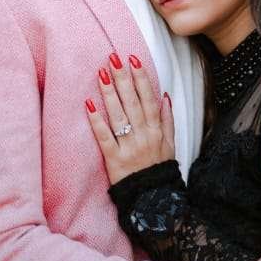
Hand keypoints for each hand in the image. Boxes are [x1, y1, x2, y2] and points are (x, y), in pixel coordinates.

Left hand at [85, 55, 174, 185]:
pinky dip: (97, 121)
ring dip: (109, 93)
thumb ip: (168, 119)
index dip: (140, 77)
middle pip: (132, 102)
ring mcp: (129, 147)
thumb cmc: (160, 169)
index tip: (133, 59)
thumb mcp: (171, 144)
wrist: (154, 201)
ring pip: (118, 115)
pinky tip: (89, 105)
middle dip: (123, 78)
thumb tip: (164, 95)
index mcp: (157, 130)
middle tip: (113, 59)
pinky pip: (105, 137)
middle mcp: (144, 135)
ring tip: (101, 74)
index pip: (148, 98)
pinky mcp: (114, 160)